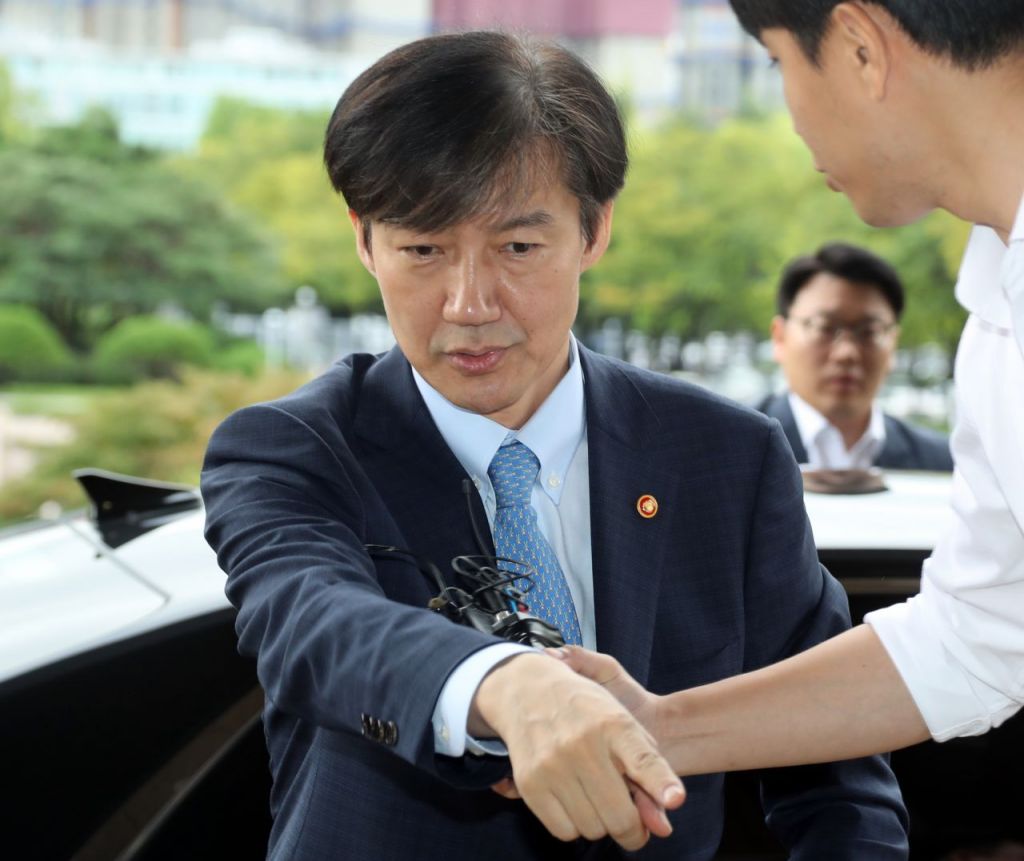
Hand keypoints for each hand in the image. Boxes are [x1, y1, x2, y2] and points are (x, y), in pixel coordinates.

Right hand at [472, 652, 683, 850]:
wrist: (526, 687)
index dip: (661, 782)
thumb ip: (649, 769)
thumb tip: (663, 828)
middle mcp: (583, 743)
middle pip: (620, 816)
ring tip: (594, 797)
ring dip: (600, 823)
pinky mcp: (529, 782)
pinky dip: (573, 825)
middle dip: (632, 831)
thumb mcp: (622, 722)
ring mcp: (553, 764)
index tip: (675, 798)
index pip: (643, 759)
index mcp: (613, 723)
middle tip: (631, 825)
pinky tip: (572, 800)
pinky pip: (564, 831)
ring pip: (593, 829)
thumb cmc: (585, 709)